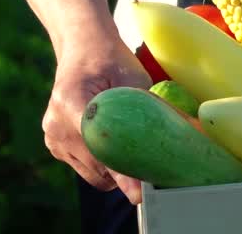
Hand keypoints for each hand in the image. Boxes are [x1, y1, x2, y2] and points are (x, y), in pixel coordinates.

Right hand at [42, 37, 152, 204]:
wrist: (83, 48)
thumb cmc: (113, 60)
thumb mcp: (135, 79)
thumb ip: (152, 109)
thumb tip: (189, 134)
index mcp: (71, 101)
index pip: (99, 145)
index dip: (121, 171)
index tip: (137, 193)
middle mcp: (56, 124)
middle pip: (96, 166)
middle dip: (125, 170)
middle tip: (153, 166)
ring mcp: (52, 137)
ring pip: (91, 173)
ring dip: (112, 168)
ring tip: (129, 143)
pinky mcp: (54, 145)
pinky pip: (84, 168)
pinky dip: (101, 163)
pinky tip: (112, 140)